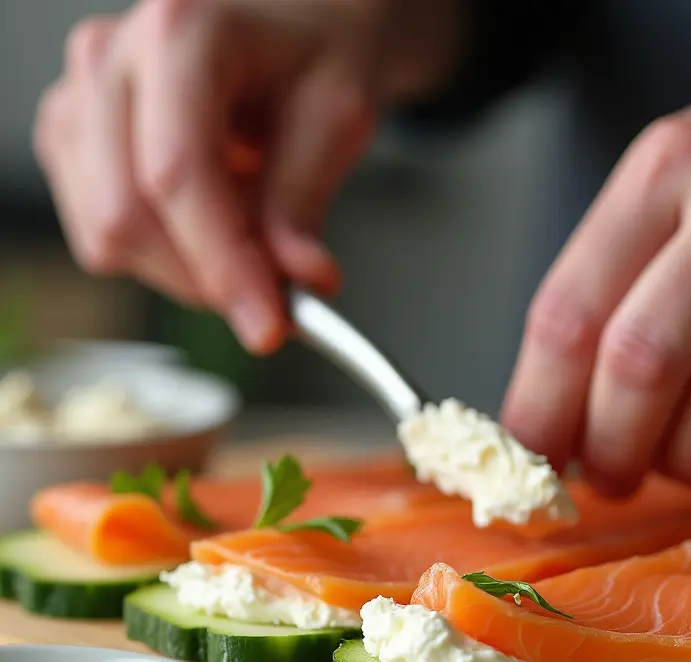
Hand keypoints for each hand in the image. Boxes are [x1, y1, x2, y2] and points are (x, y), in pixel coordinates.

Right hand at [33, 0, 459, 352]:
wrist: (297, 21)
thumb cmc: (317, 51)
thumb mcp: (337, 118)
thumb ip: (305, 204)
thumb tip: (297, 282)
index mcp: (179, 35)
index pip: (177, 176)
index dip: (223, 266)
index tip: (269, 325)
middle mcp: (111, 59)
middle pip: (127, 215)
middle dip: (207, 280)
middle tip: (276, 301)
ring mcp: (83, 99)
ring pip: (107, 234)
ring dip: (186, 270)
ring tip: (249, 239)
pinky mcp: (77, 139)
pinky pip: (101, 234)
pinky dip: (162, 256)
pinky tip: (210, 225)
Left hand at [501, 51, 690, 491]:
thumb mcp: (684, 178)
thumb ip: (615, 280)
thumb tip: (555, 415)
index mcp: (671, 166)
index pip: (569, 314)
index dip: (539, 408)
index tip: (535, 454)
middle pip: (641, 366)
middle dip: (611, 449)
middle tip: (610, 474)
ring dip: (690, 462)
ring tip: (684, 460)